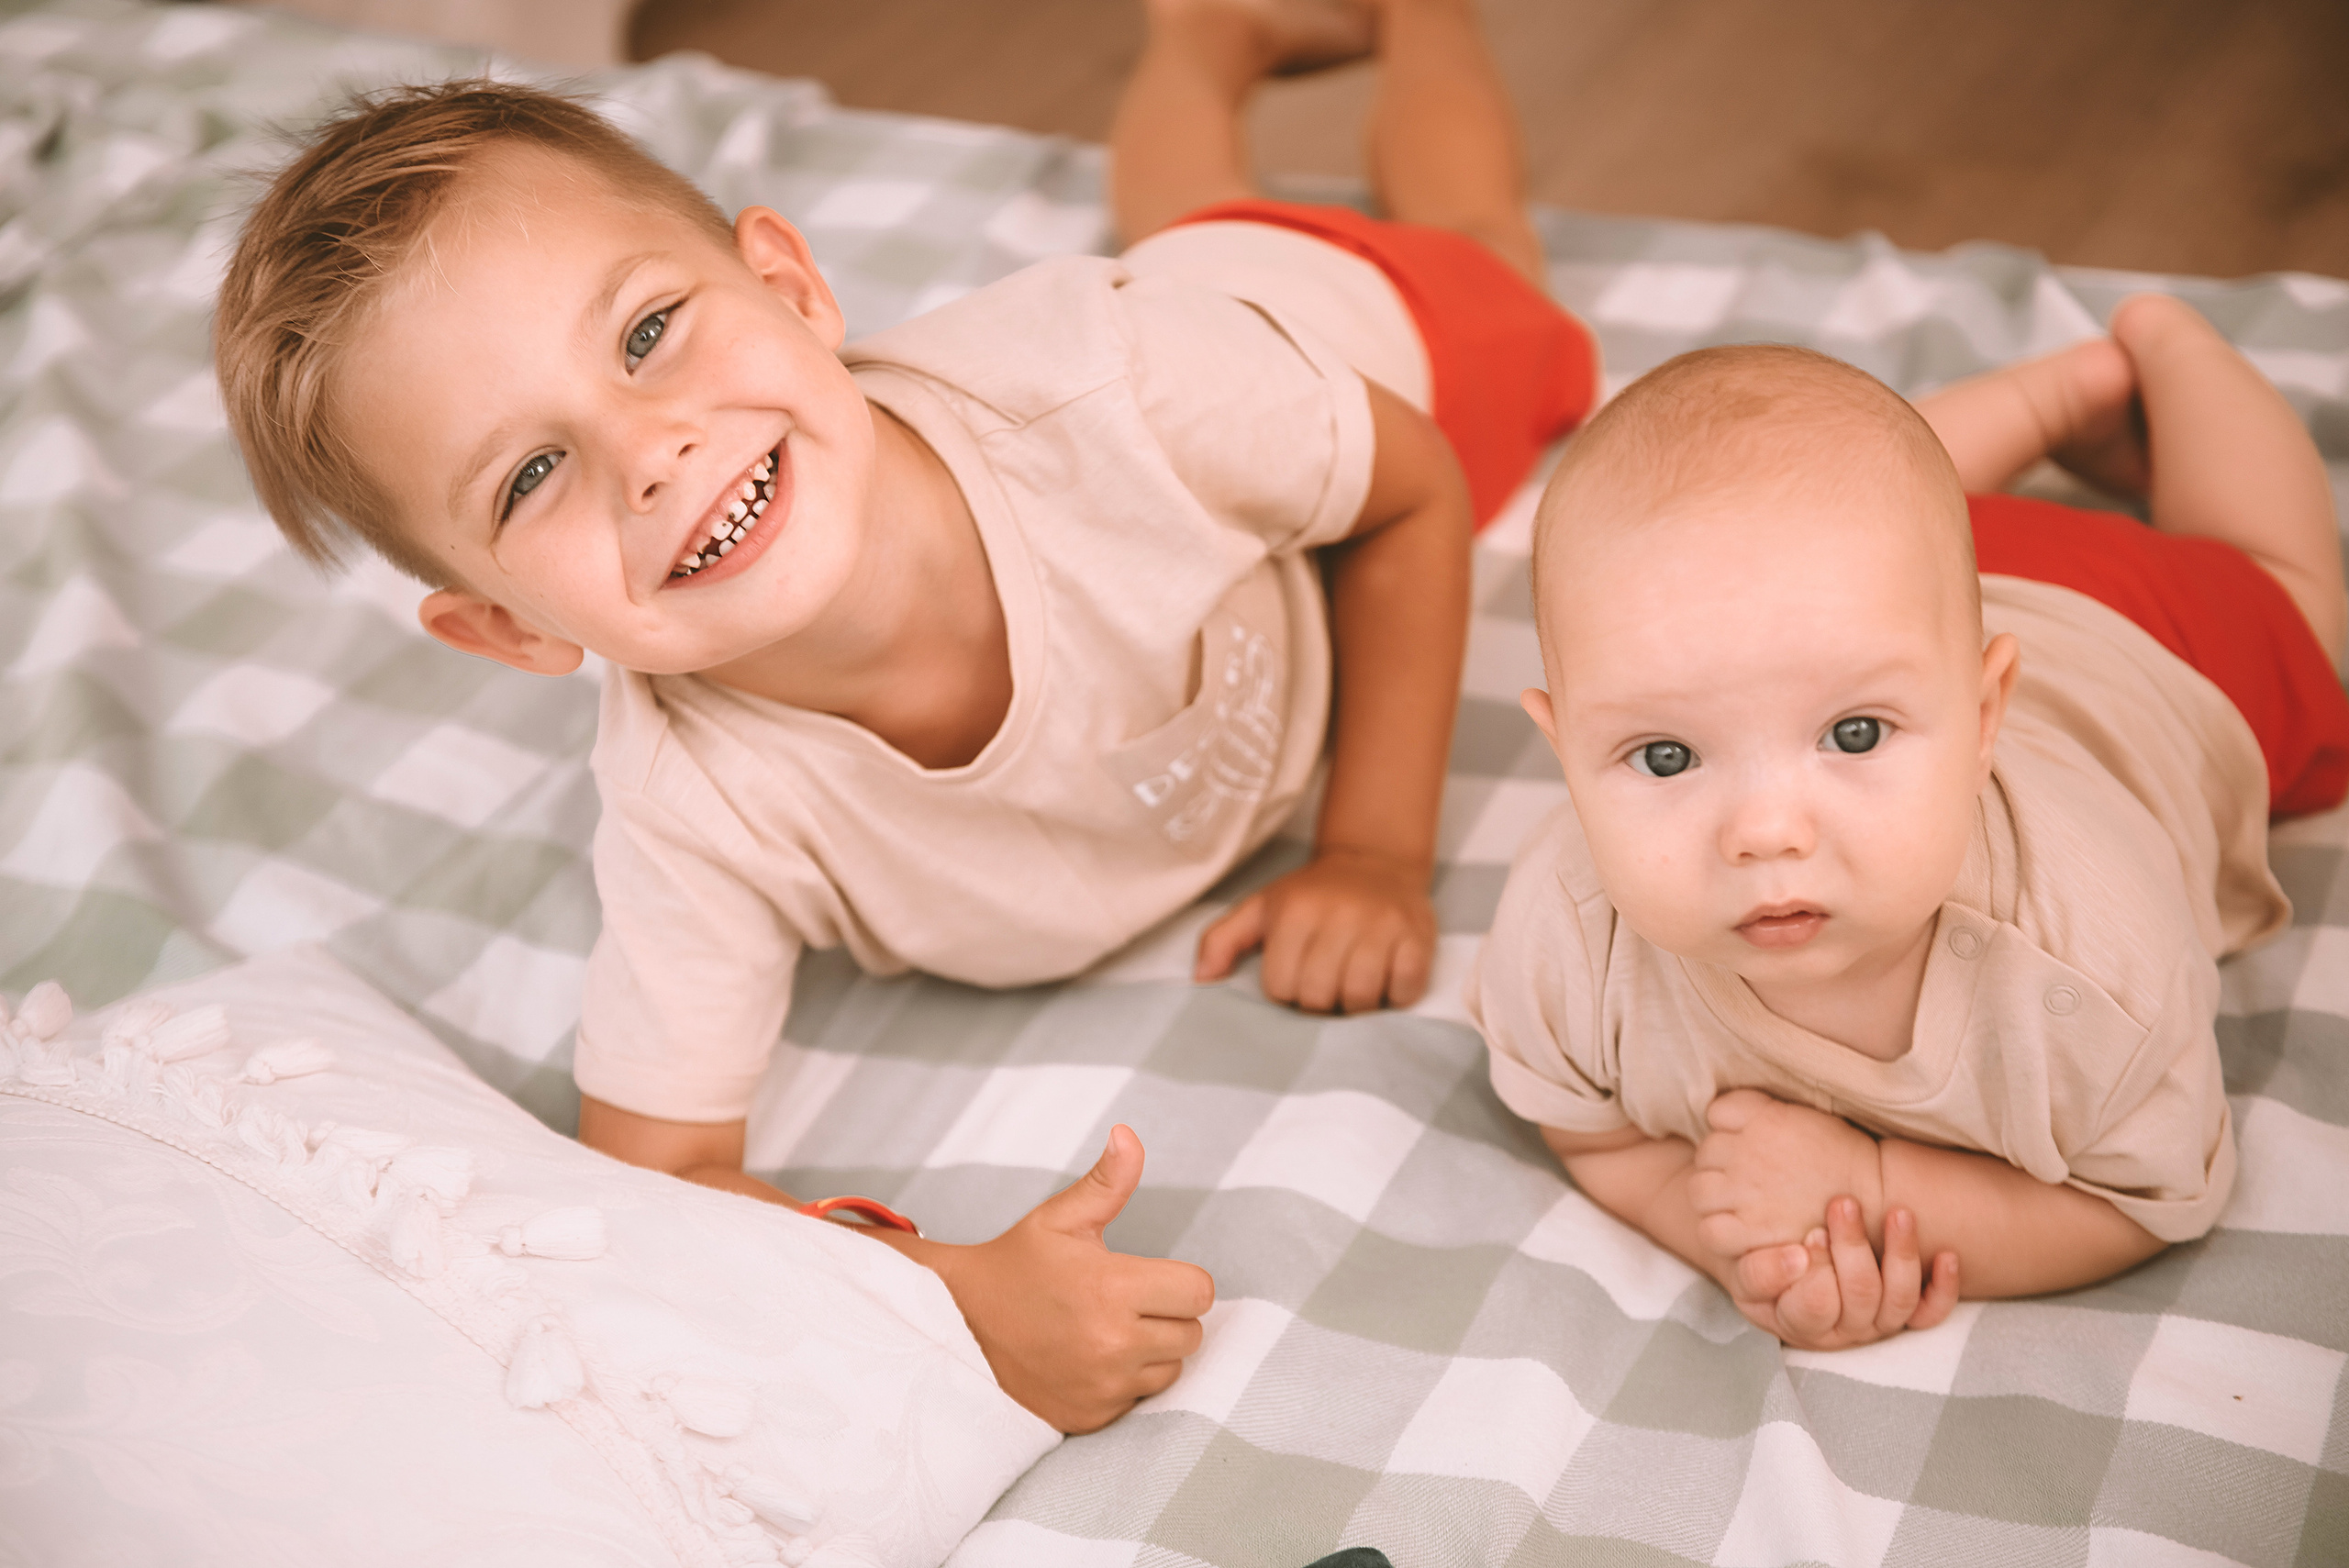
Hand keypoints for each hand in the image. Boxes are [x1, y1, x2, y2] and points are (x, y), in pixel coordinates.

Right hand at [919, 1125, 1214, 1433]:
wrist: (958, 1327)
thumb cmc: (1014, 1266)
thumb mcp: (1058, 1220)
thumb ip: (1107, 1182)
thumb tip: (1129, 1135)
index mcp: (1112, 1288)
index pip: (1199, 1292)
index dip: (1180, 1281)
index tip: (1147, 1276)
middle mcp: (1112, 1343)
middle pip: (1191, 1332)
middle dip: (1166, 1314)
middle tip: (1123, 1301)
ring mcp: (1103, 1386)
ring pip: (1170, 1368)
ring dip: (1151, 1351)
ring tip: (1106, 1329)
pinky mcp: (1093, 1417)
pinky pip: (1141, 1400)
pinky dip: (1126, 1382)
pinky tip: (1092, 1360)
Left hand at [1192, 845, 1435, 1011]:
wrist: (1375, 863)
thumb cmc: (1312, 895)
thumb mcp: (1261, 908)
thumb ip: (1221, 940)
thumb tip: (1201, 980)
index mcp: (1295, 912)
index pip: (1282, 988)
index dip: (1287, 991)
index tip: (1298, 974)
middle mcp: (1339, 916)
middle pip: (1320, 997)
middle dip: (1320, 1001)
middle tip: (1327, 983)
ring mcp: (1382, 926)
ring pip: (1361, 999)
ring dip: (1356, 1003)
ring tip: (1353, 983)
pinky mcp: (1418, 937)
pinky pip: (1404, 990)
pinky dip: (1395, 995)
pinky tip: (1386, 977)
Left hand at [1690, 1089, 1882, 1259]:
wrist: (1877, 1201)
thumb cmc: (1845, 1160)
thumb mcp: (1807, 1119)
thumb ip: (1768, 1115)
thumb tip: (1732, 1114)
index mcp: (1765, 1117)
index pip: (1718, 1111)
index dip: (1728, 1127)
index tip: (1745, 1142)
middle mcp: (1749, 1149)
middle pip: (1706, 1152)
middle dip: (1719, 1165)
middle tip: (1744, 1180)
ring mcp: (1745, 1190)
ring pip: (1699, 1189)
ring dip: (1713, 1198)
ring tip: (1737, 1206)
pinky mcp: (1751, 1229)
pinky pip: (1710, 1229)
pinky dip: (1718, 1231)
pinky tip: (1737, 1232)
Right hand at [1729, 1198, 1959, 1349]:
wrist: (1784, 1266)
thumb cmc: (1759, 1262)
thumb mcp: (1743, 1271)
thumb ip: (1758, 1272)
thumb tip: (1796, 1257)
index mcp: (1797, 1324)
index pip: (1812, 1307)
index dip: (1817, 1273)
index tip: (1810, 1236)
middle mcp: (1842, 1331)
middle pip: (1859, 1297)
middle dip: (1855, 1248)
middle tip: (1843, 1205)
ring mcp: (1877, 1324)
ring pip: (1899, 1300)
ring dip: (1901, 1254)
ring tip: (1897, 1213)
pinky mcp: (1904, 1315)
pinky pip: (1931, 1312)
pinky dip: (1944, 1288)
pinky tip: (1946, 1256)